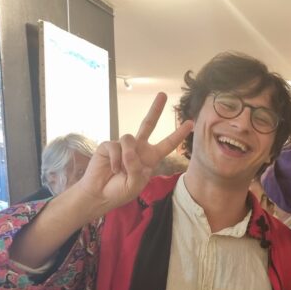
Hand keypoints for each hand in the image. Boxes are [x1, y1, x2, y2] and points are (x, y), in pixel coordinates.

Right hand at [76, 92, 193, 214]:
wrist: (100, 195)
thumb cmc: (120, 191)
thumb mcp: (135, 184)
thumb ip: (136, 169)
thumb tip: (130, 151)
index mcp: (149, 158)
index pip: (167, 144)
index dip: (178, 134)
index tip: (191, 123)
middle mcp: (138, 148)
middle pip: (148, 124)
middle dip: (155, 109)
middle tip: (163, 94)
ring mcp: (122, 146)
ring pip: (129, 139)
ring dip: (127, 156)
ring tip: (121, 171)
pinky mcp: (108, 145)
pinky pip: (115, 146)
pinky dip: (115, 160)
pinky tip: (112, 169)